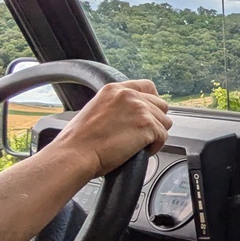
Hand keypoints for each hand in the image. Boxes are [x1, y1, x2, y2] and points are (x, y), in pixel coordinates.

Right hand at [47, 80, 172, 179]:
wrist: (75, 154)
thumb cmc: (79, 141)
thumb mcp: (95, 110)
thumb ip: (116, 107)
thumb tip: (130, 115)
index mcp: (114, 89)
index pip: (148, 86)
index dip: (153, 101)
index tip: (151, 113)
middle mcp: (129, 95)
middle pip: (161, 105)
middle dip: (155, 121)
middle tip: (141, 136)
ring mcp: (140, 109)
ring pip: (164, 122)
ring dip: (155, 135)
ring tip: (137, 145)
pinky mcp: (147, 125)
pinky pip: (163, 137)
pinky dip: (154, 147)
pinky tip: (139, 152)